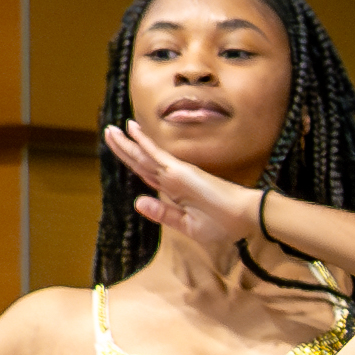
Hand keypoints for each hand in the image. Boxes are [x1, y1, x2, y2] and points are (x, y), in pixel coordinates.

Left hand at [104, 119, 265, 257]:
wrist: (245, 218)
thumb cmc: (223, 224)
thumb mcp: (188, 225)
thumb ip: (163, 213)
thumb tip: (137, 201)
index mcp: (174, 191)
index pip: (146, 173)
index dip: (132, 161)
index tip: (122, 150)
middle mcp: (173, 178)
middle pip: (140, 161)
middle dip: (123, 147)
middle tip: (109, 132)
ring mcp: (176, 173)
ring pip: (144, 155)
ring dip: (127, 142)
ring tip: (112, 130)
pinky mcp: (181, 171)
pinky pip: (156, 154)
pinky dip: (143, 142)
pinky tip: (132, 130)